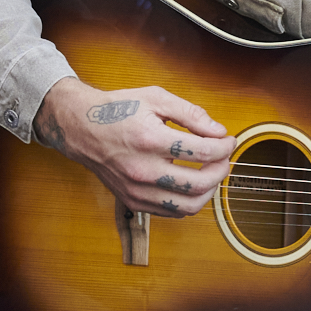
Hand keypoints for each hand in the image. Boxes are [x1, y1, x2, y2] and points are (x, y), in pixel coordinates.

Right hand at [39, 73, 234, 216]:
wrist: (81, 127)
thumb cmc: (117, 110)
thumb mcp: (155, 98)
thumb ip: (190, 114)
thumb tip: (218, 132)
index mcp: (150, 140)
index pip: (202, 152)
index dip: (224, 147)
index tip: (228, 141)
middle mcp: (143, 170)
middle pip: (199, 183)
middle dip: (221, 170)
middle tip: (224, 158)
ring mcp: (137, 190)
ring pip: (188, 206)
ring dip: (208, 191)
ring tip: (211, 173)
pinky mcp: (133, 201)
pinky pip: (171, 212)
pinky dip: (188, 201)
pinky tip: (191, 183)